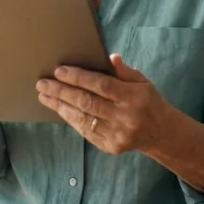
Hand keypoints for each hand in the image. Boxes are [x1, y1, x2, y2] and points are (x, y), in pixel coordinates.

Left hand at [36, 54, 168, 154]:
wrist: (161, 133)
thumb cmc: (148, 101)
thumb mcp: (142, 82)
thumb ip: (124, 71)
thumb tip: (111, 57)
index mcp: (134, 97)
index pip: (102, 85)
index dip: (79, 77)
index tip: (59, 71)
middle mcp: (125, 117)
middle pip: (87, 102)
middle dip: (61, 92)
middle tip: (42, 83)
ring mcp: (117, 134)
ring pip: (83, 118)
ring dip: (60, 106)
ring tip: (44, 96)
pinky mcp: (110, 146)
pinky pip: (85, 131)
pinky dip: (70, 119)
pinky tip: (59, 109)